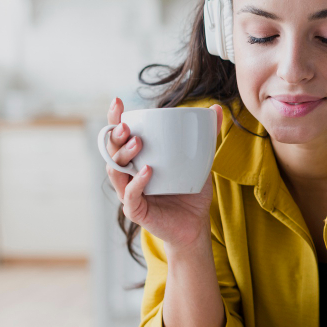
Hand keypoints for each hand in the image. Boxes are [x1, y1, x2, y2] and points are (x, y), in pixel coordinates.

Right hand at [105, 97, 223, 249]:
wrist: (196, 224)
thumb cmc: (191, 190)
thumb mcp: (200, 160)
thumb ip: (206, 136)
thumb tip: (216, 108)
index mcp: (137, 158)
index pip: (119, 136)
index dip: (114, 119)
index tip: (118, 102)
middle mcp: (128, 174)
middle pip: (110, 151)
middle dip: (115, 136)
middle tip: (127, 126)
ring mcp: (129, 192)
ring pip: (115, 171)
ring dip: (123, 154)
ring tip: (138, 142)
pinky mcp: (135, 211)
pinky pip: (130, 195)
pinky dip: (137, 182)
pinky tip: (148, 171)